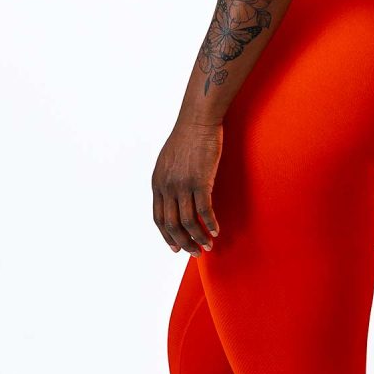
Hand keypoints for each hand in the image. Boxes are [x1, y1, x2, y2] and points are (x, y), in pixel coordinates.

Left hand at [151, 121, 222, 255]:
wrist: (197, 120)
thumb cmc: (187, 138)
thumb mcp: (169, 162)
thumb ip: (169, 181)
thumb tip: (175, 197)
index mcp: (157, 183)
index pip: (158, 218)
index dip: (167, 236)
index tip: (176, 247)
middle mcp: (167, 186)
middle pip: (172, 225)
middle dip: (184, 242)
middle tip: (194, 253)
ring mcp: (182, 184)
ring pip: (188, 221)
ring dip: (198, 237)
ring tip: (208, 246)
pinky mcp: (200, 181)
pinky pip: (204, 210)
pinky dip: (210, 224)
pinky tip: (216, 231)